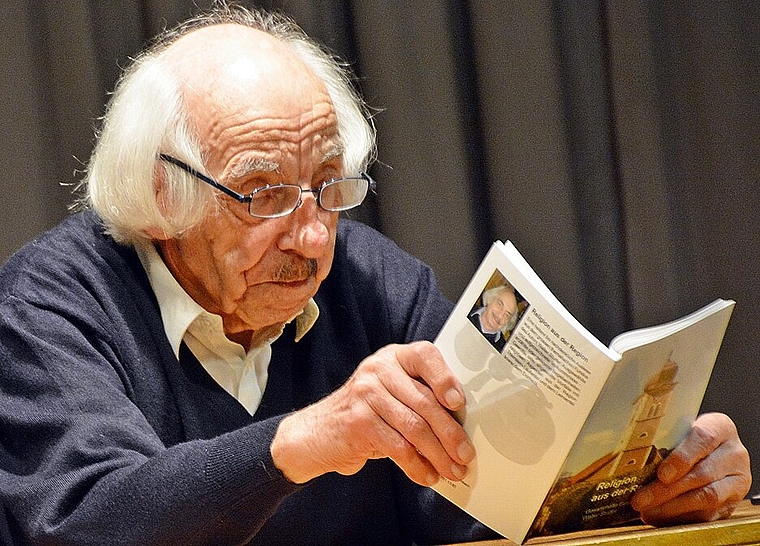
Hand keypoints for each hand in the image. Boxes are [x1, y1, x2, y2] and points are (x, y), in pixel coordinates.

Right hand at [270, 341, 474, 485]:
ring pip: (414, 427)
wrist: (315, 433)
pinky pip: (398, 447)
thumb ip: (420, 398)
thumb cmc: (366, 415)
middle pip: (425, 401)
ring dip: (438, 455)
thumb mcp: (391, 395)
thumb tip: (462, 426)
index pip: (425, 356)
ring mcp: (365, 393)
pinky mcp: (358, 421)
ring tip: (452, 470)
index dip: (445, 378)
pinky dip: (417, 466)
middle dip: (451, 433)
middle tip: (466, 454)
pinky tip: (427, 476)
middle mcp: (378, 369)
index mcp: (393, 356)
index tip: (459, 404)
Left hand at [631, 412, 750, 524]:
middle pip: (702, 473)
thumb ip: (664, 440)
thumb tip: (630, 459)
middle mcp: (733, 453)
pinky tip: (660, 516)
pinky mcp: (733, 502)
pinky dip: (681, 517)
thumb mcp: (680, 430)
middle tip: (642, 499)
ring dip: (672, 507)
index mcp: (720, 427)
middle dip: (667, 490)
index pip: (703, 438)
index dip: (682, 457)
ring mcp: (737, 479)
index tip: (661, 474)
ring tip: (648, 510)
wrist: (714, 452)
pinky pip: (708, 514)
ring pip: (707, 497)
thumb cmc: (689, 439)